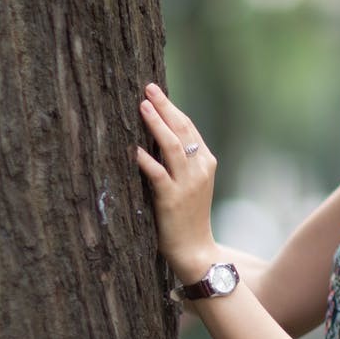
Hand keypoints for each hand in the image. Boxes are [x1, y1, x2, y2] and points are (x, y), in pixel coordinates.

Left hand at [131, 82, 218, 282]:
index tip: (155, 92)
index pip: (189, 128)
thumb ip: (181, 162)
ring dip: (157, 125)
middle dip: (165, 108)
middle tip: (148, 89)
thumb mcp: (191, 184)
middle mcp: (199, 170)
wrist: (195, 250)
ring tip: (142, 107)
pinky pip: (158, 174)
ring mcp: (187, 184)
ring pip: (173, 147)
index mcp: (205, 163)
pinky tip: (134, 148)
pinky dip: (146, 159)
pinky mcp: (172, 199)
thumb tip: (157, 136)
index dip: (172, 108)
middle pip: (183, 130)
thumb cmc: (188, 217)